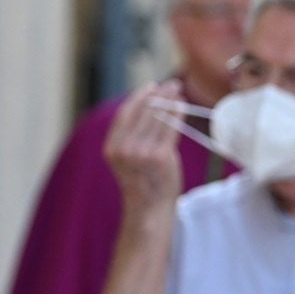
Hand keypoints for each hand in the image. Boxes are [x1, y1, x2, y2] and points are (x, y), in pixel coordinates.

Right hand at [104, 80, 184, 219]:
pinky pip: (170, 128)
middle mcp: (124, 148)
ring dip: (169, 100)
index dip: (139, 97)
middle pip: (143, 111)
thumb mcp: (128, 158)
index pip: (125, 113)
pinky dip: (177, 114)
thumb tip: (151, 106)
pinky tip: (182, 106)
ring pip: (157, 117)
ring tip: (178, 91)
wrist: (149, 210)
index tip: (151, 86)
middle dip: (158, 94)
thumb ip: (132, 136)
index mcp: (112, 147)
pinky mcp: (160, 156)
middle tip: (171, 84)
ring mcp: (142, 152)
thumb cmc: (143, 183)